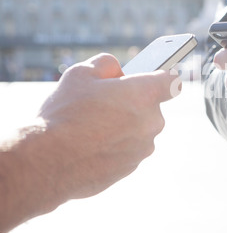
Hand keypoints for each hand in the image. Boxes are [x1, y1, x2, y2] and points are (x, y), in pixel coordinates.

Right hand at [36, 53, 180, 200]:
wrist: (48, 162)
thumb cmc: (65, 114)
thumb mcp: (81, 73)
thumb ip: (107, 64)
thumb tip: (117, 70)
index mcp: (144, 95)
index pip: (172, 81)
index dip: (164, 77)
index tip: (156, 77)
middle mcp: (151, 122)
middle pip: (150, 107)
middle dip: (132, 103)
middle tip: (104, 103)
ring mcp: (143, 148)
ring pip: (139, 130)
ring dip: (124, 126)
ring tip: (92, 126)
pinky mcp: (131, 167)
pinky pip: (128, 149)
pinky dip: (115, 146)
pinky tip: (91, 145)